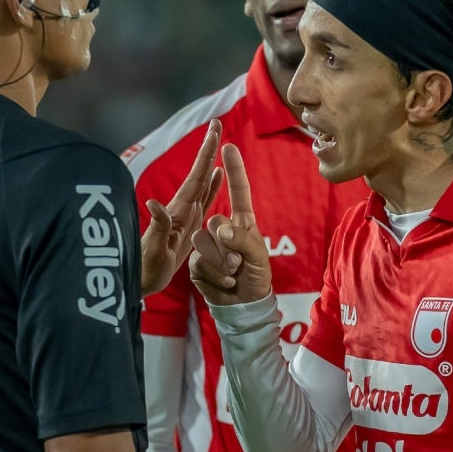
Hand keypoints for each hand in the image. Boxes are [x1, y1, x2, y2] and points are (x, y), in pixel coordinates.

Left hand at [140, 122, 225, 295]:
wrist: (140, 281)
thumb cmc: (145, 268)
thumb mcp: (152, 249)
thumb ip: (156, 226)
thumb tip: (153, 202)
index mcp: (178, 211)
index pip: (195, 177)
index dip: (206, 154)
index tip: (214, 130)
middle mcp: (182, 208)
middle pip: (199, 173)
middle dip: (208, 149)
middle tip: (217, 123)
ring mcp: (185, 216)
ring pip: (203, 183)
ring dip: (211, 163)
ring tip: (220, 143)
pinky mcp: (189, 226)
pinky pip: (204, 201)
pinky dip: (213, 186)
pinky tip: (218, 176)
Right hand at [187, 143, 273, 305]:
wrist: (242, 305)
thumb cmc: (256, 277)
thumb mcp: (258, 257)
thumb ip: (242, 240)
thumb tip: (220, 229)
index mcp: (242, 222)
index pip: (238, 191)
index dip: (234, 169)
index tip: (228, 146)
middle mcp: (222, 229)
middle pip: (215, 222)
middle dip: (227, 247)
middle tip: (239, 265)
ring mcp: (206, 244)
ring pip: (203, 242)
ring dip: (221, 263)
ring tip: (233, 274)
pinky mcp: (195, 262)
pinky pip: (197, 261)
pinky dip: (213, 274)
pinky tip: (223, 282)